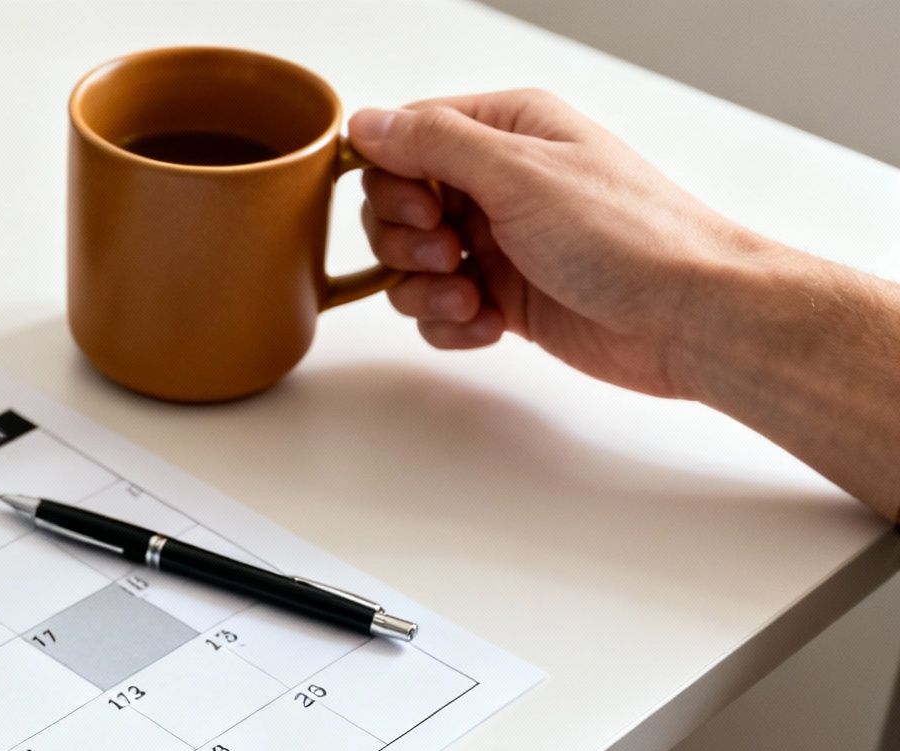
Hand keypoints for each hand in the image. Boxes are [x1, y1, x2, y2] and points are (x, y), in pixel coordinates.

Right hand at [348, 90, 766, 398]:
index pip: (406, 138)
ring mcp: (499, 242)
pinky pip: (439, 311)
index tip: (424, 208)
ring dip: (424, 288)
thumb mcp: (520, 172)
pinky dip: (451, 324)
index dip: (393, 179)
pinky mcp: (504, 297)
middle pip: (396, 204)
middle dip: (406, 239)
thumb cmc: (625, 235)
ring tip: (471, 298)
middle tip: (449, 254)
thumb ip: (433, 143)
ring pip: (410, 263)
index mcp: (507, 130)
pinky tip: (490, 325)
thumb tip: (364, 123)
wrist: (687, 317)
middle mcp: (499, 181)